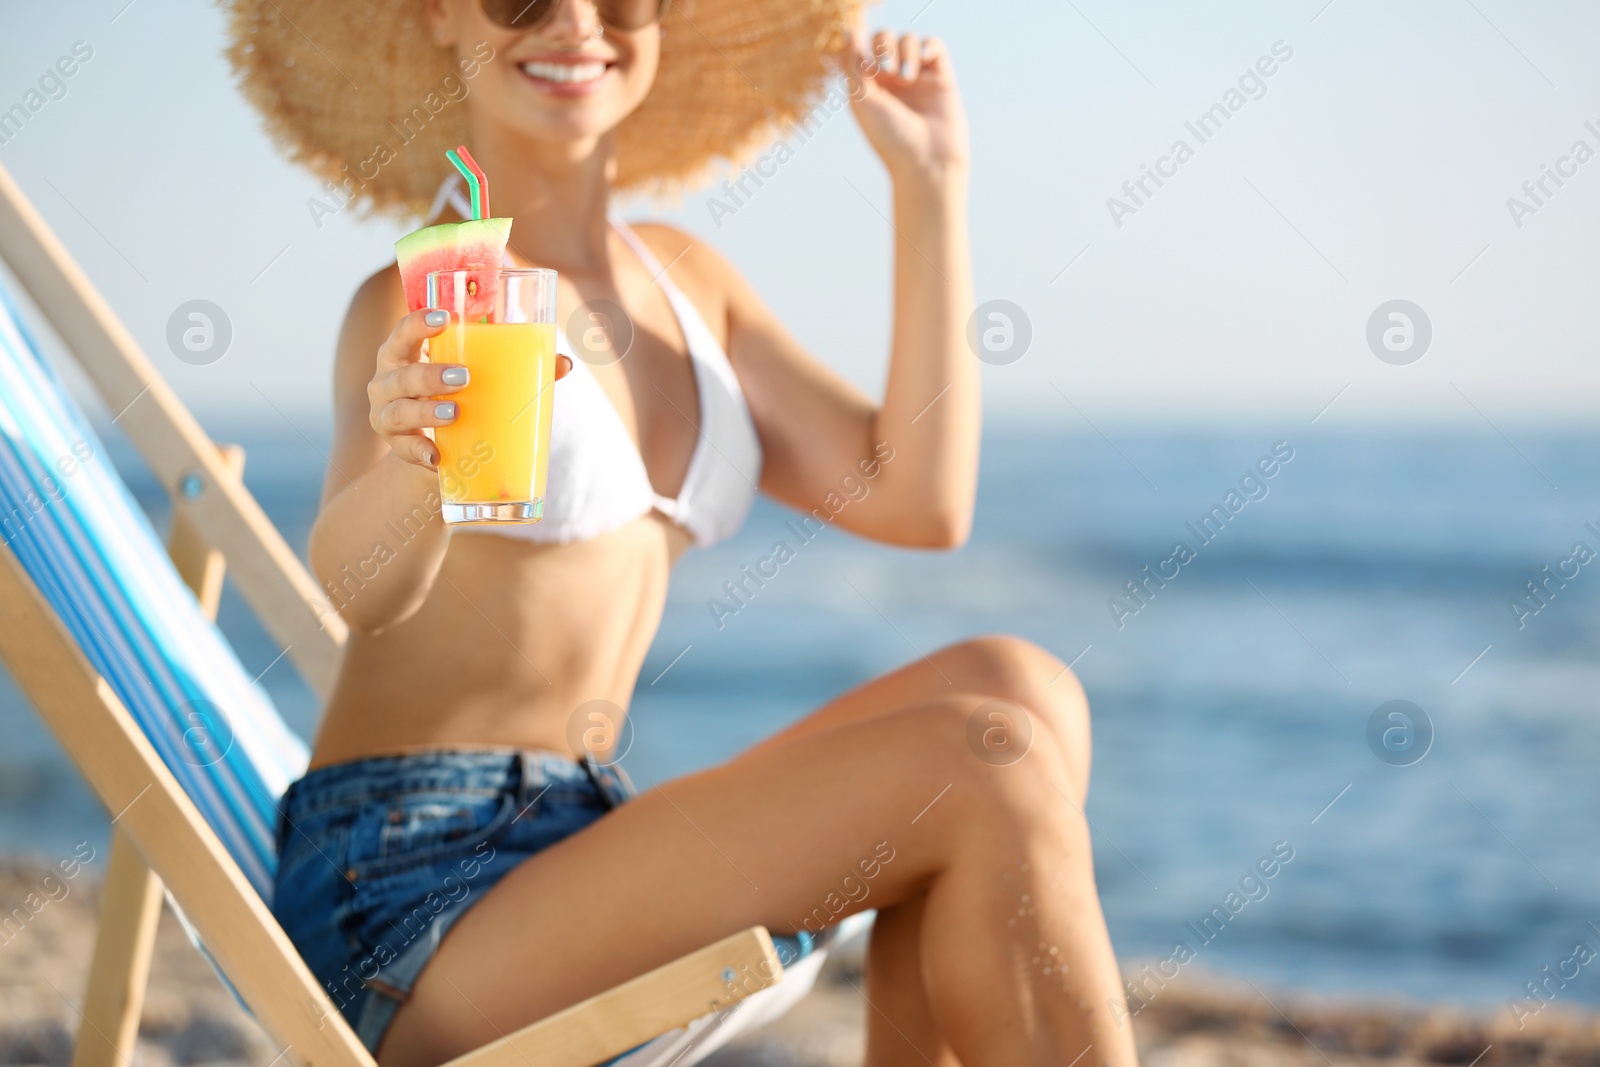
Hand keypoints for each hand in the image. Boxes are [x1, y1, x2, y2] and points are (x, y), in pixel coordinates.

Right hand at [369, 309, 570, 469]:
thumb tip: (564, 363)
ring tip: (453, 413)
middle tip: (463, 377)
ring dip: (426, 411)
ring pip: (400, 411)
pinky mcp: (396, 445)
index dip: (419, 322)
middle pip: (403, 373)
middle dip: (430, 374)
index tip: (445, 318)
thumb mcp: (476, 379)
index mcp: (405, 353)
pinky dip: (419, 452)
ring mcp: (387, 413)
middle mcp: (388, 380)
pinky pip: (404, 449)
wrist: (432, 445)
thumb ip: (517, 369)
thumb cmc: (454, 396)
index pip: (405, 331)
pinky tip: (436, 457)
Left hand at [845, 23, 969, 186]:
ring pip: (908, 38)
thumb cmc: (890, 137)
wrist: (927, 162)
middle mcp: (891, 80)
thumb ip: (853, 64)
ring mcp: (917, 77)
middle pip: (883, 38)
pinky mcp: (941, 77)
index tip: (863, 62)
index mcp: (868, 86)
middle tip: (885, 69)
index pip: (860, 48)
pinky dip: (926, 46)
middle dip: (883, 45)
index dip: (860, 44)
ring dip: (904, 50)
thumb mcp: (862, 100)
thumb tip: (851, 29)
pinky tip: (922, 61)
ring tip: (906, 77)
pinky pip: (933, 45)